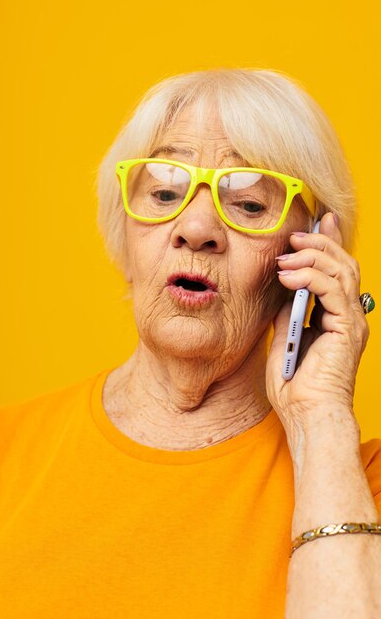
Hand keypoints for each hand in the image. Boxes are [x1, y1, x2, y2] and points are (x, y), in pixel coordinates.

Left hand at [266, 212, 367, 451]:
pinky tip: (289, 274)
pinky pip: (333, 290)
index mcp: (335, 317)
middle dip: (319, 242)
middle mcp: (348, 316)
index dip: (329, 242)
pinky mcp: (348, 328)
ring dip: (313, 255)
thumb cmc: (294, 386)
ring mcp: (352, 321)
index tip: (318, 219)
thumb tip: (283, 287)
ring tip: (288, 253)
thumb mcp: (283, 337)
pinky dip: (311, 276)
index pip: (336, 271)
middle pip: (343, 264)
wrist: (306, 415)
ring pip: (342, 271)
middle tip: (295, 235)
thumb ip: (288, 311)